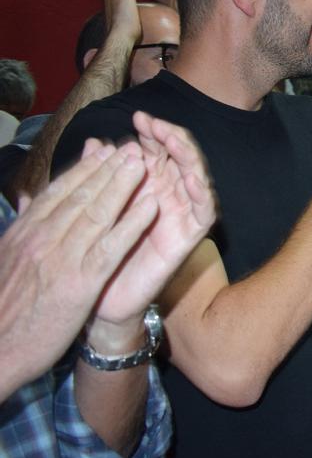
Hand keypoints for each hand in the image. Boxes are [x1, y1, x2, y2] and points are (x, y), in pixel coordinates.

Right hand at [0, 141, 156, 397]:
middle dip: (107, 169)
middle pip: (79, 196)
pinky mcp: (80, 283)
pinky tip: (151, 206)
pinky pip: (112, 246)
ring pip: (96, 213)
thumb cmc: (3, 310)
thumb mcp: (6, 260)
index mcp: (23, 234)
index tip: (101, 152)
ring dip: (122, 186)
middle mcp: (40, 240)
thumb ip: (22, 229)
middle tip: (129, 147)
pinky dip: (133, 223)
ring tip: (143, 163)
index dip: (82, 170)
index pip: (57, 194)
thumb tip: (27, 199)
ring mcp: (60, 259)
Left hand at [90, 112, 217, 332]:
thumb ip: (94, 177)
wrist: (99, 298)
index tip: (137, 117)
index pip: (156, 148)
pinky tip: (190, 177)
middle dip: (169, 136)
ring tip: (173, 141)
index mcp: (146, 183)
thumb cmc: (94, 252)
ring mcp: (181, 212)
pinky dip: (201, 191)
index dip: (151, 131)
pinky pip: (204, 210)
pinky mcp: (190, 235)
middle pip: (179, 156)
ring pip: (196, 175)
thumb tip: (92, 143)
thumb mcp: (91, 209)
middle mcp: (168, 193)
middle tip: (154, 124)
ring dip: (187, 156)